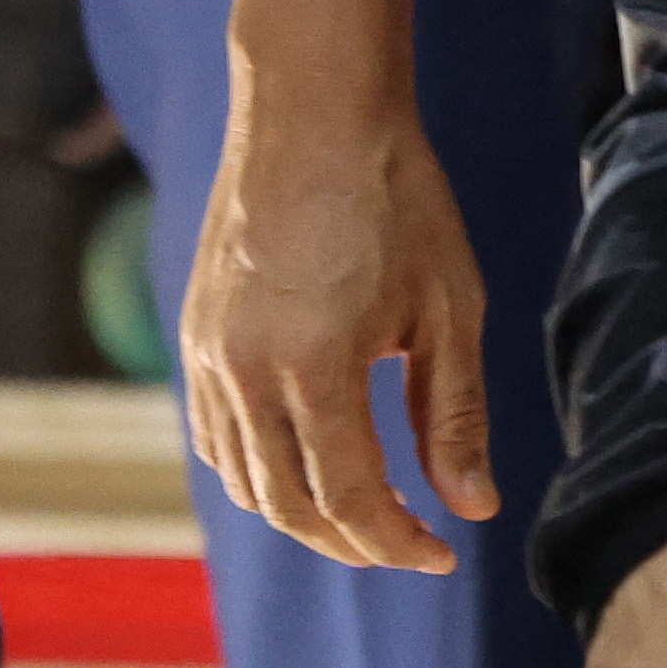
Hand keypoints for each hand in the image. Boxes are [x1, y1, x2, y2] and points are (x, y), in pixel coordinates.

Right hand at [181, 66, 495, 571]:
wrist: (314, 113)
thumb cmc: (396, 201)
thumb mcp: (449, 308)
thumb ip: (455, 416)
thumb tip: (474, 509)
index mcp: (310, 367)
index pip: (349, 497)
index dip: (398, 540)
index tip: (445, 554)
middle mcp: (240, 371)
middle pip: (289, 504)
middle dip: (353, 540)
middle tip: (412, 545)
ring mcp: (204, 356)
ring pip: (245, 480)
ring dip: (304, 514)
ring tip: (369, 516)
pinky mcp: (192, 338)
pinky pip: (217, 438)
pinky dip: (260, 472)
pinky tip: (308, 469)